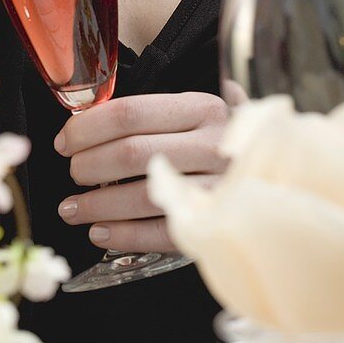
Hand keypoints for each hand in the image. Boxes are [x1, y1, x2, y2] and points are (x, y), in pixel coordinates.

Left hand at [54, 92, 227, 252]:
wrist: (279, 177)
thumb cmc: (219, 141)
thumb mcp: (195, 114)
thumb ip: (152, 114)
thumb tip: (85, 117)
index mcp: (201, 108)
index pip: (129, 113)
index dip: (87, 128)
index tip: (64, 142)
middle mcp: (212, 144)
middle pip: (132, 153)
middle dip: (88, 166)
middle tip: (72, 173)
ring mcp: (218, 187)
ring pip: (143, 195)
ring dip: (97, 205)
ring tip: (72, 209)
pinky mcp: (217, 224)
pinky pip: (162, 232)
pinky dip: (124, 234)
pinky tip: (100, 232)